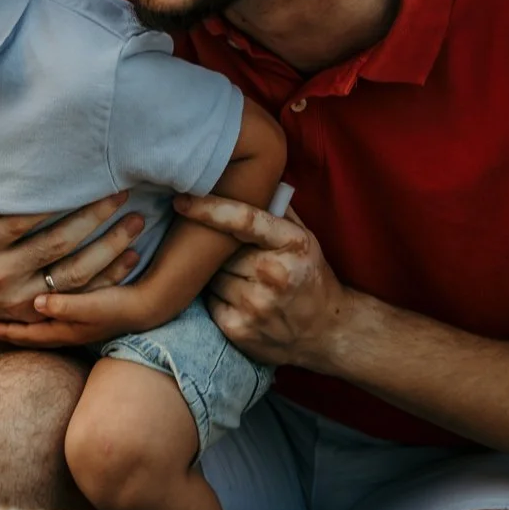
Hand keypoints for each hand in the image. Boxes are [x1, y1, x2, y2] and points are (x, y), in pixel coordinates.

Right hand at [0, 193, 143, 327]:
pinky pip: (75, 298)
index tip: (88, 175)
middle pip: (58, 243)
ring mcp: (16, 300)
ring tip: (136, 222)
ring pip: (73, 274)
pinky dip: (104, 280)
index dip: (59, 198)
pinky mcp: (28, 314)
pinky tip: (128, 259)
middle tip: (123, 191)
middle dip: (95, 216)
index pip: (25, 217)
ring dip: (109, 248)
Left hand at [0, 281, 166, 348]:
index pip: (29, 335)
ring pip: (41, 328)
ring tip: (5, 320)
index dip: (7, 332)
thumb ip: (65, 306)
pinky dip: (39, 317)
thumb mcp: (92, 306)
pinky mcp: (84, 316)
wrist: (149, 306)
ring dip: (23, 325)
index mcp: (65, 331)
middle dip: (10, 331)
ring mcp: (76, 326)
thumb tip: (36, 302)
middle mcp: (68, 331)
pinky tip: (36, 310)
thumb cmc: (119, 305)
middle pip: (32, 335)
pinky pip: (53, 320)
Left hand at [174, 196, 359, 369]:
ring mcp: (256, 304)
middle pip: (221, 252)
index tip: (181, 200)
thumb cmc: (309, 276)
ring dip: (220, 277)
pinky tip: (242, 303)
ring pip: (212, 277)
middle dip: (223, 253)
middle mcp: (274, 273)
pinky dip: (219, 299)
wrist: (328, 331)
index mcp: (292, 243)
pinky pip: (210, 301)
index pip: (243, 218)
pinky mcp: (239, 329)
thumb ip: (276, 210)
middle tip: (243, 261)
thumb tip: (242, 178)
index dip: (208, 207)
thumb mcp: (304, 238)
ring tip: (247, 284)